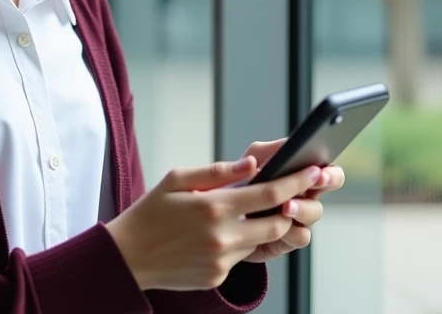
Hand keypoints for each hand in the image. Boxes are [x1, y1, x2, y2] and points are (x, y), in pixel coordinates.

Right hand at [105, 156, 322, 290]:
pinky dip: (240, 243)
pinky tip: (220, 234)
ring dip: (264, 226)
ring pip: (261, 241)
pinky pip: (241, 258)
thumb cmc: (151, 212)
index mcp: (214, 206)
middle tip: (295, 194)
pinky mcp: (217, 277)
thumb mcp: (177, 179)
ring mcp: (221, 260)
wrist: (128, 255)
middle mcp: (222, 236)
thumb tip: (252, 164)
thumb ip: (217, 172)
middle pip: (278, 222)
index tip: (314, 171)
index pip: (269, 193)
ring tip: (250, 212)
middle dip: (291, 208)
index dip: (297, 182)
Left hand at [237, 139, 344, 262]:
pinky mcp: (287, 239)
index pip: (327, 172)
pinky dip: (291, 232)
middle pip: (325, 194)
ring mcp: (298, 219)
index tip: (320, 172)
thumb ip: (266, 151)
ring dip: (302, 209)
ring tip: (286, 206)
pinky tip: (280, 228)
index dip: (330, 172)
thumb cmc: (237, 183)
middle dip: (322, 187)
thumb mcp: (249, 161)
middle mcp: (304, 197)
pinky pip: (300, 236)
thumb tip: (285, 146)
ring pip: (314, 214)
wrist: (217, 215)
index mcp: (300, 176)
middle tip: (315, 183)